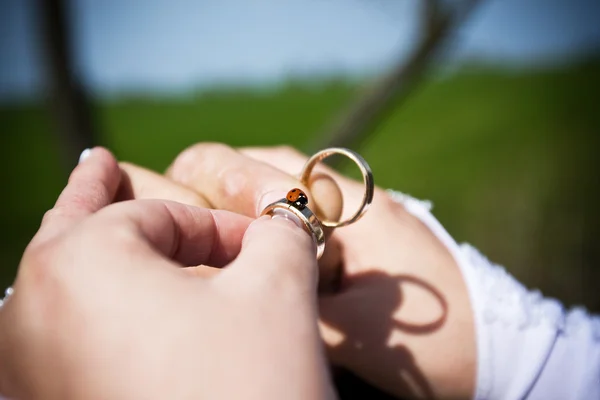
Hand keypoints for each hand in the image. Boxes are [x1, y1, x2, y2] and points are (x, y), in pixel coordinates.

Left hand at [0, 148, 334, 399]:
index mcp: (79, 264)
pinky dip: (82, 307)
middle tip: (102, 164)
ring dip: (84, 250)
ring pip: (56, 286)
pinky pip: (56, 336)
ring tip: (94, 223)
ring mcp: (26, 371)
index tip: (258, 245)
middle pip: (71, 231)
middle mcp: (30, 313)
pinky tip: (106, 307)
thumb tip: (284, 213)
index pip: (154, 217)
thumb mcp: (278, 291)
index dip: (216, 226)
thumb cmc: (247, 389)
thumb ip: (282, 230)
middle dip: (95, 192)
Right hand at [121, 143, 475, 398]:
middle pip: (268, 164)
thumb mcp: (352, 331)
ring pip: (286, 184)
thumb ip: (290, 305)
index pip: (259, 170)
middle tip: (181, 195)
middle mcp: (350, 197)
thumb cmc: (432, 340)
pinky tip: (254, 244)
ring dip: (245, 195)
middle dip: (220, 177)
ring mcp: (360, 211)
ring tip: (209, 220)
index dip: (208, 174)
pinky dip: (272, 218)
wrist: (495, 345)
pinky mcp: (366, 231)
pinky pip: (306, 210)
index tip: (170, 183)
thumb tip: (233, 294)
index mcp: (345, 208)